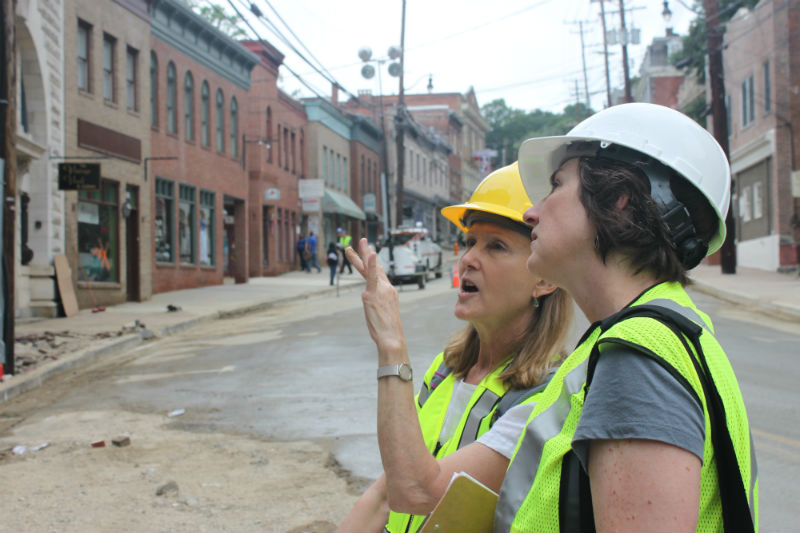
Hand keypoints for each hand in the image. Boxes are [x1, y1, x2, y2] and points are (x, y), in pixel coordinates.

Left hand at [346, 238, 406, 355]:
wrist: (392, 337)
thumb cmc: (388, 331)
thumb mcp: (383, 315)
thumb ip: (377, 306)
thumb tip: (372, 306)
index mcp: (389, 293)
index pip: (379, 276)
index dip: (374, 264)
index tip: (370, 254)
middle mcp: (386, 288)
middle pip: (375, 268)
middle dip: (368, 254)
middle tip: (364, 241)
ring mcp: (379, 290)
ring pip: (367, 270)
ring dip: (360, 256)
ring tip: (351, 246)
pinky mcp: (372, 294)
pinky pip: (370, 276)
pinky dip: (370, 264)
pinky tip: (370, 253)